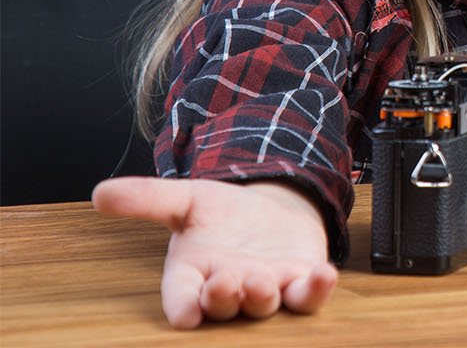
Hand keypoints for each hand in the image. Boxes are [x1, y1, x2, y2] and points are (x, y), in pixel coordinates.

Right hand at [92, 177, 337, 328]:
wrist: (269, 210)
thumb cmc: (221, 215)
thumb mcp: (187, 200)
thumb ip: (148, 200)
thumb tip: (100, 194)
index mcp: (193, 275)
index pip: (182, 297)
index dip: (183, 306)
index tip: (183, 314)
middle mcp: (228, 289)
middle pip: (224, 305)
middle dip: (225, 298)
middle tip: (227, 282)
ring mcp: (267, 289)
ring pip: (264, 305)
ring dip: (263, 297)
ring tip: (262, 281)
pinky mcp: (300, 283)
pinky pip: (309, 296)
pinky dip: (318, 289)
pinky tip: (324, 275)